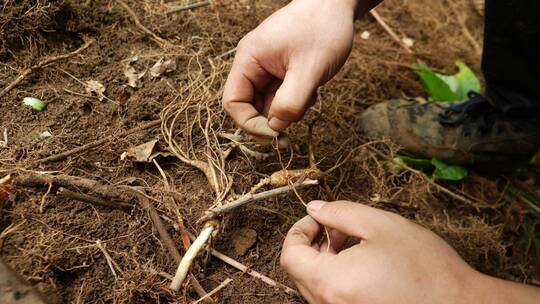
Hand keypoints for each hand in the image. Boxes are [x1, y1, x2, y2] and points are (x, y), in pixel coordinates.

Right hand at [222, 0, 356, 138]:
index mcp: (249, 60)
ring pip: (267, 104)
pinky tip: (312, 88)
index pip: (233, 102)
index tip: (275, 135)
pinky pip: (281, 95)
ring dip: (286, 110)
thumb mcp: (310, 69)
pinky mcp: (281, 70)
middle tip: (291, 135)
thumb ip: (291, 101)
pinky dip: (295, 101)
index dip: (250, 124)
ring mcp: (267, 67)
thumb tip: (275, 128)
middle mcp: (253, 64)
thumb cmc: (323, 29)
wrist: (338, 4)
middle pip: (249, 106)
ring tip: (309, 95)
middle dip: (270, 121)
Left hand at [280, 200, 539, 303]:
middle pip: (300, 272)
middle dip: (312, 244)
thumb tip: (314, 208)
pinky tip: (361, 265)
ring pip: (314, 286)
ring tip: (353, 244)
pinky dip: (336, 278)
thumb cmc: (425, 267)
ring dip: (324, 261)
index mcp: (331, 283)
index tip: (318, 219)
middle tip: (337, 228)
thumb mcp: (382, 225)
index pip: (290, 256)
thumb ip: (340, 213)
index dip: (299, 230)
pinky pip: (331, 298)